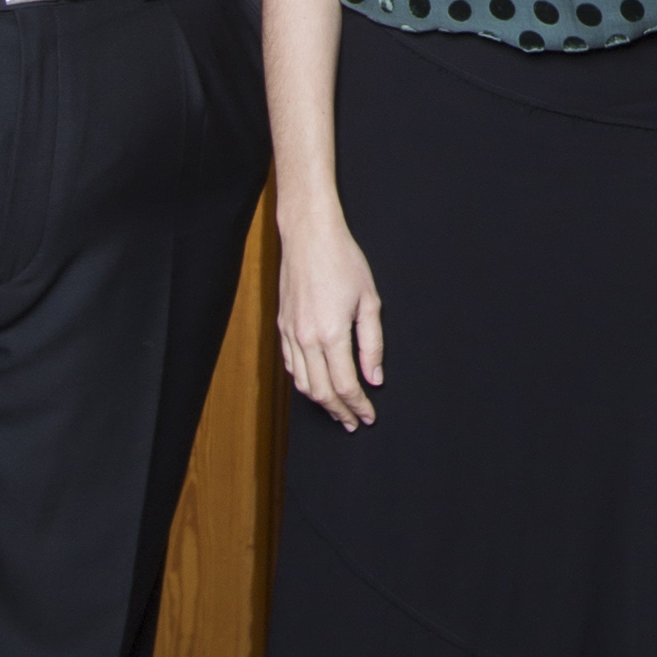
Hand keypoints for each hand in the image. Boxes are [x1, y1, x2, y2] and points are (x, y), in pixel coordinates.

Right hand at [277, 203, 384, 428]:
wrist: (309, 235)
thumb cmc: (343, 260)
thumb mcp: (369, 300)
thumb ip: (372, 344)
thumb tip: (374, 378)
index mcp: (331, 334)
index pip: (345, 386)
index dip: (358, 405)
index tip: (368, 416)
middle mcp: (306, 339)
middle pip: (321, 392)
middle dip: (339, 412)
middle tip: (355, 421)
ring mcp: (290, 333)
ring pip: (302, 383)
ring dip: (320, 402)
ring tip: (338, 409)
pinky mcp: (282, 326)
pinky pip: (290, 365)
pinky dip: (304, 381)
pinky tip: (316, 383)